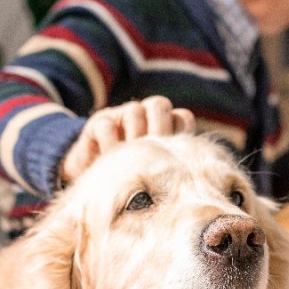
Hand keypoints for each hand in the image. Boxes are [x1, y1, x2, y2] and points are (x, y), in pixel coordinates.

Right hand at [59, 96, 195, 184]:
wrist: (92, 183)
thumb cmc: (131, 182)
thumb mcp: (154, 178)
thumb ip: (172, 171)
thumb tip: (196, 180)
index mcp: (164, 129)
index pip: (182, 117)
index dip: (180, 133)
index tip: (173, 155)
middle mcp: (144, 117)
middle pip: (159, 105)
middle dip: (158, 128)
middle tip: (152, 154)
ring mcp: (120, 117)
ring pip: (134, 111)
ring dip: (133, 137)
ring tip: (129, 160)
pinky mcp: (98, 123)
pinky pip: (106, 125)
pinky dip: (109, 143)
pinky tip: (108, 160)